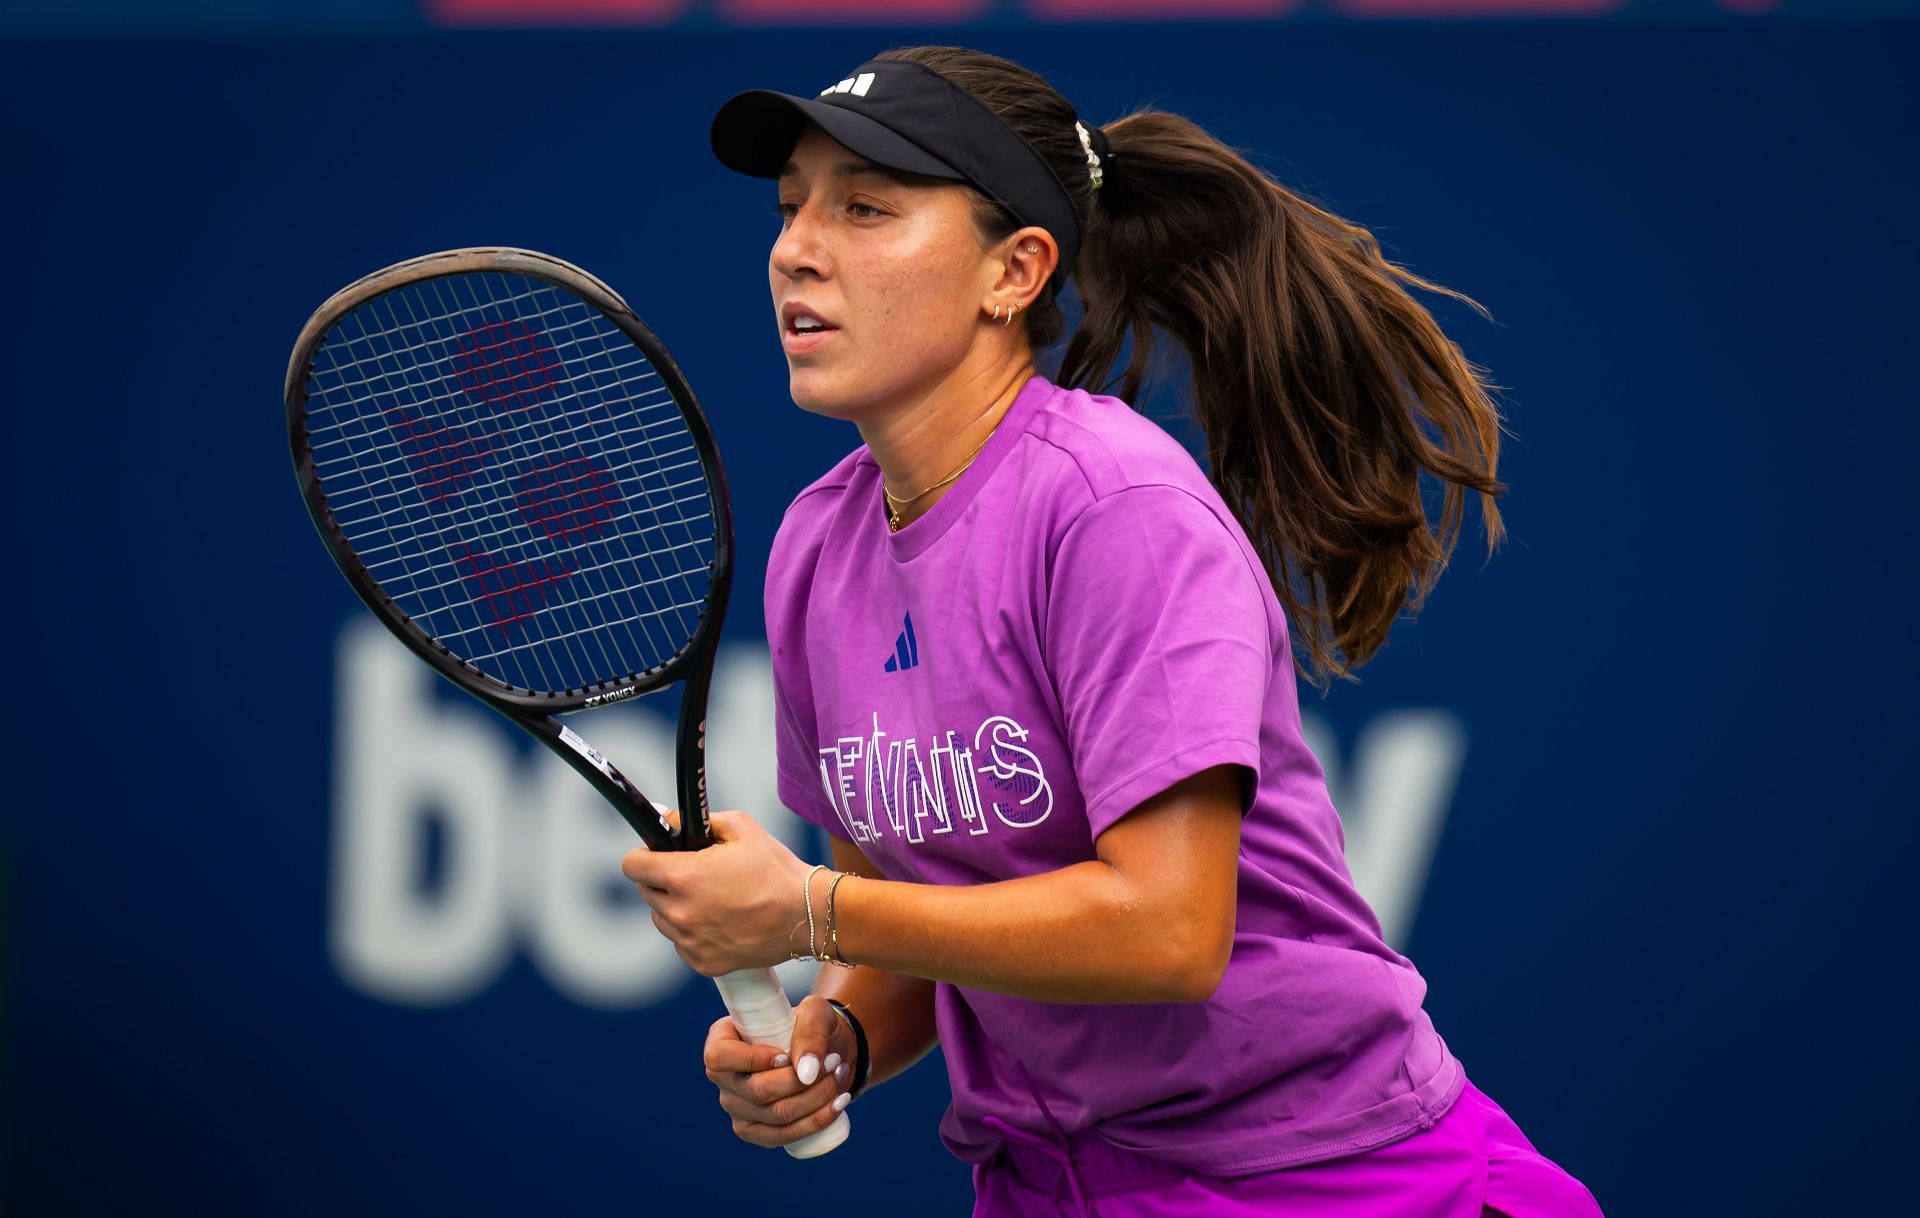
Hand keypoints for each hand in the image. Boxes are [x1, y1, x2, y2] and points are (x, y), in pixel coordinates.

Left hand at [621, 810, 812, 975]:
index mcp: (683, 877)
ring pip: (663, 920)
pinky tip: (721, 922)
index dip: (643, 856)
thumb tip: (668, 820)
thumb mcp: (740, 828)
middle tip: (694, 875)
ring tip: (711, 900)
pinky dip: (694, 934)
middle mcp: (680, 913)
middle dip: (663, 881)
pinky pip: (683, 944)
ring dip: (676, 909)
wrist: (807, 915)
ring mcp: (690, 942)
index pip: (633, 865)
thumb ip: (697, 821)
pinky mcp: (704, 964)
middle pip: (647, 893)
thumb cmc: (776, 869)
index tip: (654, 855)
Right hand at [704, 996, 856, 1148]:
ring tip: (840, 1075)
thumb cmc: (811, 1027)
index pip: (719, 1057)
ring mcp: (737, 1109)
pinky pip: (784, 1136)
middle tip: (834, 1062)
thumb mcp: (814, 1014)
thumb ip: (810, 1032)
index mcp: (723, 1040)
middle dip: (804, 1080)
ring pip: (777, 1115)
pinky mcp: (756, 1132)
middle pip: (758, 1091)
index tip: (787, 1056)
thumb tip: (806, 1072)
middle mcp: (723, 1078)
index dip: (752, 1059)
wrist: (825, 1051)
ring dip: (817, 1098)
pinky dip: (816, 1121)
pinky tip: (838, 1104)